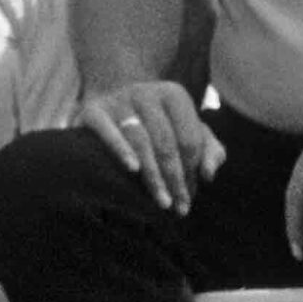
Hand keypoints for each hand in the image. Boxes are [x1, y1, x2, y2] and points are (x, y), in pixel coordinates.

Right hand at [78, 82, 225, 213]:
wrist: (110, 107)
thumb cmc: (156, 128)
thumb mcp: (188, 134)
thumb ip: (209, 151)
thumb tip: (208, 174)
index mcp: (173, 95)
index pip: (189, 138)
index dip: (192, 170)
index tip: (190, 197)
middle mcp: (146, 92)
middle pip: (166, 143)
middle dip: (175, 179)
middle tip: (179, 208)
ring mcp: (118, 100)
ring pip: (140, 141)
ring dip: (154, 176)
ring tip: (163, 202)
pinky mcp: (93, 110)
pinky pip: (107, 131)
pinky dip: (121, 149)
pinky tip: (133, 169)